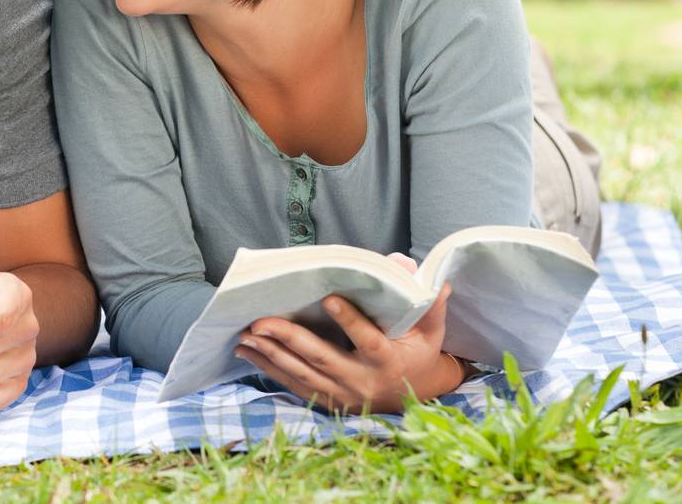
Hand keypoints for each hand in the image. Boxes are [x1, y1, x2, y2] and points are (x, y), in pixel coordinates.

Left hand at [234, 283, 463, 414]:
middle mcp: (362, 380)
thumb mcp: (431, 332)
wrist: (412, 397)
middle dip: (289, 339)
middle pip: (321, 357)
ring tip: (244, 335)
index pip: (368, 339)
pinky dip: (268, 369)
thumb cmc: (418, 355)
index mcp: (387, 360)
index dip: (349, 320)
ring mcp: (342, 394)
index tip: (328, 298)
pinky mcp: (327, 401)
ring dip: (270, 354)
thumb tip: (436, 281)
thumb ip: (430, 307)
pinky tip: (247, 353)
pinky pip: (293, 385)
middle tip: (260, 321)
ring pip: (301, 373)